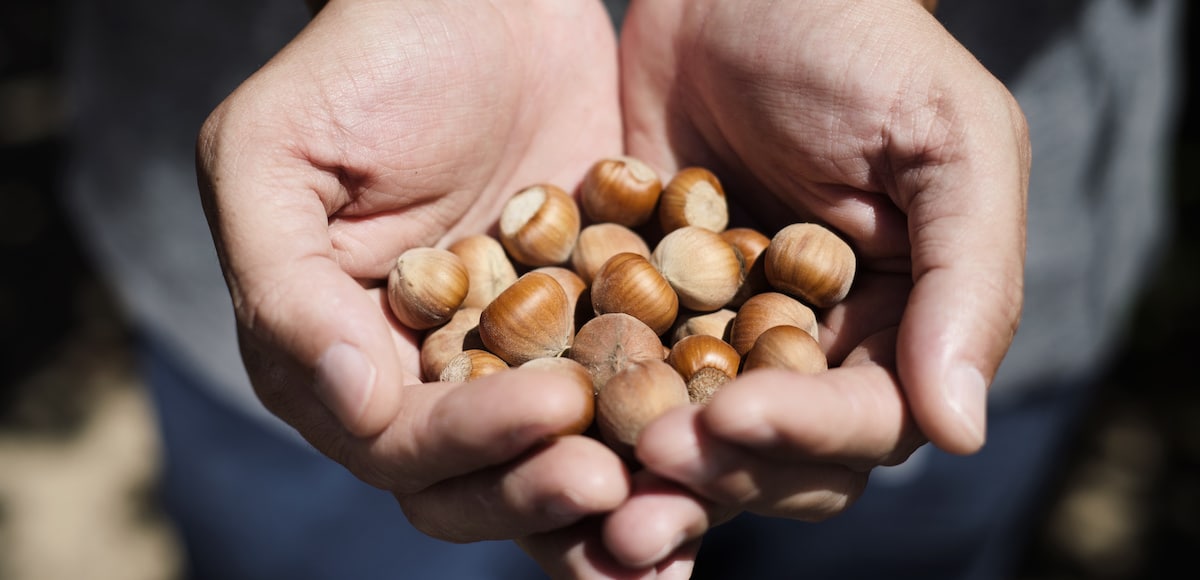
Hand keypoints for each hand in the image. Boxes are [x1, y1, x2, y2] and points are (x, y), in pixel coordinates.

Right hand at [196, 0, 629, 546]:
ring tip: (679, 505)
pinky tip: (724, 440)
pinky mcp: (596, 325)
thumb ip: (283, 287)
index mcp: (342, 359)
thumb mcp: (273, 155)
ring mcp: (518, 358)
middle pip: (478, 482)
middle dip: (542, 491)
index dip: (470, 445)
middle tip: (614, 479)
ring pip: (559, 460)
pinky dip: (671, 429)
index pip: (399, 444)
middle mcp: (428, 378)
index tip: (552, 411)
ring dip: (614, 499)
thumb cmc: (362, 62)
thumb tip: (352, 405)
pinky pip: (633, 394)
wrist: (479, 1)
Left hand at [593, 0, 1029, 569]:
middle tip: (640, 494)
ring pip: (690, 439)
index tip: (734, 421)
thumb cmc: (856, 43)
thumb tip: (961, 434)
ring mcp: (722, 334)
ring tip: (588, 499)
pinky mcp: (643, 309)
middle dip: (714, 479)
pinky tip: (539, 430)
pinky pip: (616, 375)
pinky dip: (586, 411)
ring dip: (644, 474)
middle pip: (774, 459)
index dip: (806, 437)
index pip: (867, 421)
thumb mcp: (947, 141)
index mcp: (900, 326)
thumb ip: (972, 281)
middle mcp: (814, 349)